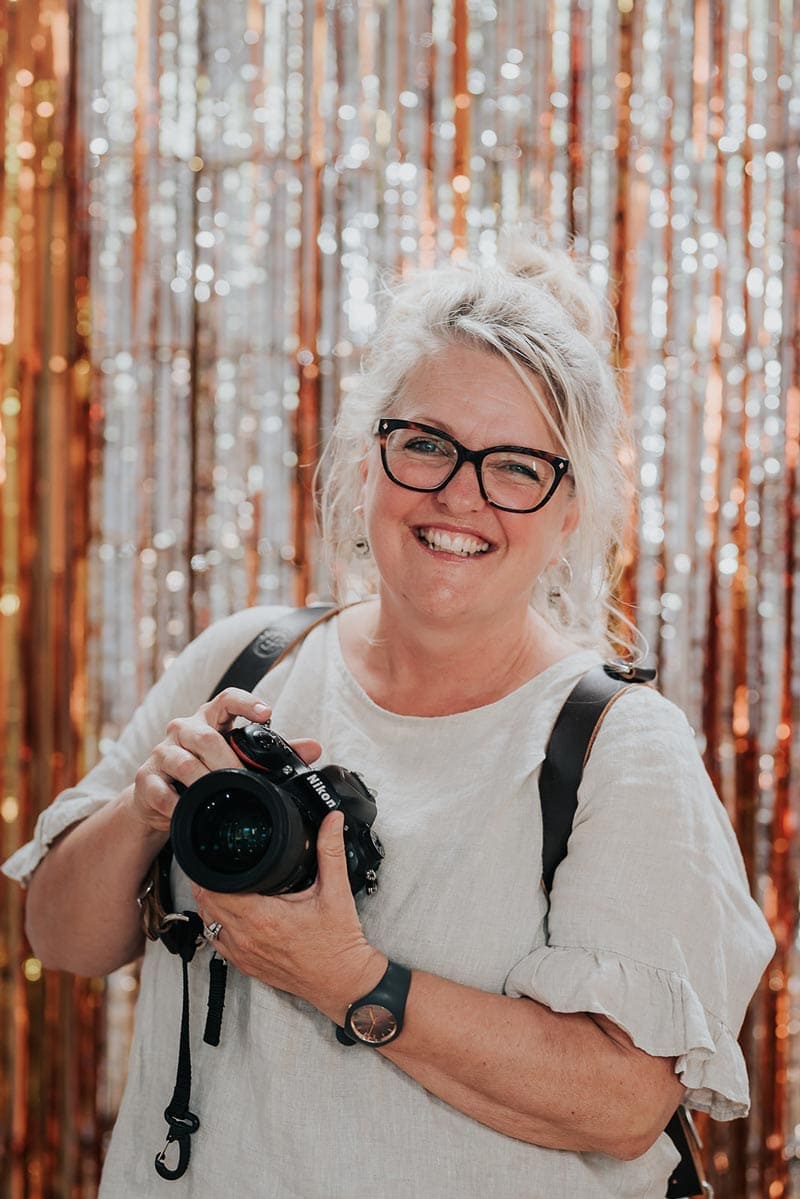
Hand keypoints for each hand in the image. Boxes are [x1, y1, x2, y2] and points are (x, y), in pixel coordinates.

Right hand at [126, 687, 321, 834]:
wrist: (160, 799)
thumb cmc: (205, 771)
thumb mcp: (238, 760)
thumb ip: (273, 754)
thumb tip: (314, 747)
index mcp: (210, 720)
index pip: (226, 699)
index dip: (246, 702)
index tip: (267, 713)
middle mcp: (184, 730)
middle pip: (204, 735)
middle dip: (225, 758)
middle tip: (241, 776)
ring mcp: (162, 752)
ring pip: (181, 760)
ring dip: (201, 779)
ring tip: (216, 793)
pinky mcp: (146, 778)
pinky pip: (160, 790)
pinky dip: (175, 802)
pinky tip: (186, 810)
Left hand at [192, 810, 385, 1024]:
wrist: (342, 982)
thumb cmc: (338, 943)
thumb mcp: (336, 891)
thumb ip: (330, 850)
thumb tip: (332, 820)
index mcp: (263, 916)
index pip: (215, 888)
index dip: (209, 869)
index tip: (216, 854)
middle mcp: (247, 938)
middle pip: (206, 903)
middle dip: (207, 881)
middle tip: (216, 863)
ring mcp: (243, 954)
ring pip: (208, 923)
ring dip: (210, 903)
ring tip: (221, 884)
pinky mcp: (246, 966)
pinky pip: (218, 942)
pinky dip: (218, 924)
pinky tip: (230, 913)